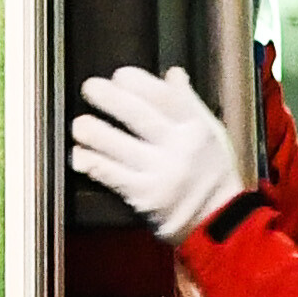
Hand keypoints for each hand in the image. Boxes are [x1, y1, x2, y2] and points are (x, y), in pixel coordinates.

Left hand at [69, 63, 243, 238]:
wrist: (217, 222)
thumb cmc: (212, 174)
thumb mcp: (212, 133)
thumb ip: (190, 104)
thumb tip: (172, 74)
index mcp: (196, 128)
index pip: (165, 97)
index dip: (137, 82)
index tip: (120, 76)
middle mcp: (179, 148)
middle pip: (138, 115)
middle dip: (109, 98)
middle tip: (91, 88)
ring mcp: (160, 173)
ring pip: (119, 145)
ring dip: (94, 131)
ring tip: (80, 124)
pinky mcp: (144, 196)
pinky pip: (111, 175)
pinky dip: (92, 162)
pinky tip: (80, 155)